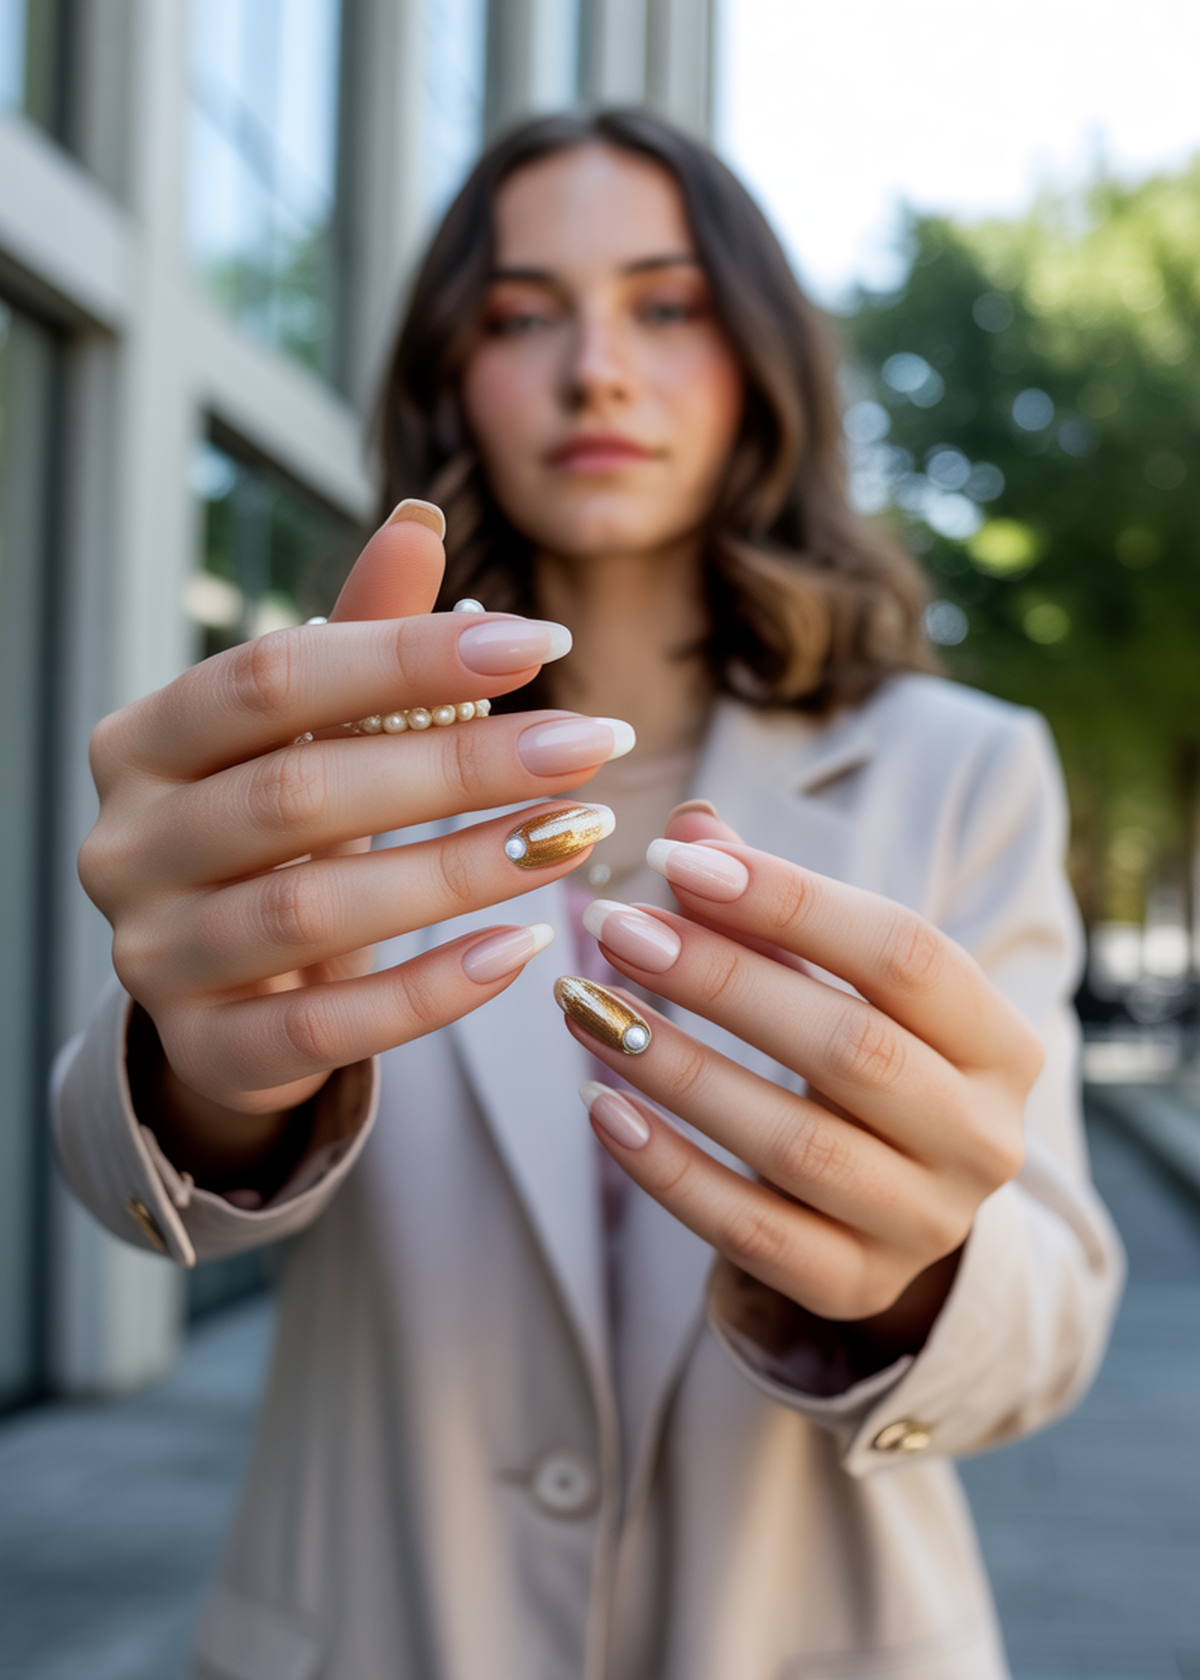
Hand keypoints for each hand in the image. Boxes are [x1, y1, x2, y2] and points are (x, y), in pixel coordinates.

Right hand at [79, 506, 629, 1182]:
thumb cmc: (282, 838)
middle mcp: (126, 846)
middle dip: (459, 766)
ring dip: (461, 871)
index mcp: (144, 742)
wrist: (226, 992)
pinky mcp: (206, 1051)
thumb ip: (360, 642)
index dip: (404, 657)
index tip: (542, 641)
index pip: (271, 679)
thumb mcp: (313, 738)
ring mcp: (154, 957)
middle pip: (299, 793)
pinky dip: (432, 991)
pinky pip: (325, 1029)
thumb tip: (419, 523)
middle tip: (593, 742)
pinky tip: (526, 948)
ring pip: (311, 912)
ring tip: (578, 834)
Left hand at [569, 812, 1042, 1345]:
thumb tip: (692, 833)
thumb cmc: (867, 1065)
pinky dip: (669, 1170)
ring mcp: (923, 1223)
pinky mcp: (854, 1286)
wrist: (903, 1209)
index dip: (789, 902)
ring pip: (795, 1145)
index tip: (674, 860)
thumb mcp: (850, 985)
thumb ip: (780, 909)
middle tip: (613, 927)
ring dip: (679, 1069)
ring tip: (587, 1009)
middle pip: (850, 1048)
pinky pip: (750, 1233)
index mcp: (1001, 1044)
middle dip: (721, 981)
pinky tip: (602, 1106)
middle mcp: (981, 1138)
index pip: (905, 953)